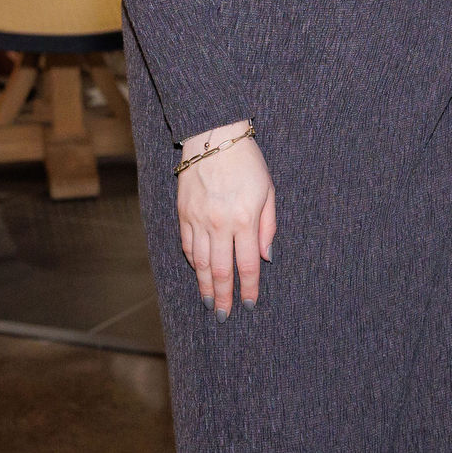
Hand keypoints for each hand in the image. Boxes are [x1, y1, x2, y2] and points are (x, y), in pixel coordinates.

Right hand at [176, 121, 276, 318]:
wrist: (214, 136)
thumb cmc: (247, 161)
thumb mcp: (268, 190)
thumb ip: (268, 226)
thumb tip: (266, 257)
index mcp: (245, 219)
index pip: (248, 264)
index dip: (249, 287)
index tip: (249, 303)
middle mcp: (219, 224)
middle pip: (221, 270)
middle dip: (223, 296)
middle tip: (224, 316)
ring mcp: (198, 220)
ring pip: (200, 263)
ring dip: (205, 285)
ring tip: (209, 302)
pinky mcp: (183, 213)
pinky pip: (187, 245)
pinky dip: (192, 262)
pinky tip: (197, 272)